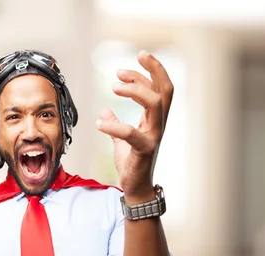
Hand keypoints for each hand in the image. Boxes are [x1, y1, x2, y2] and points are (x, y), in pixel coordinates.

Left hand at [96, 50, 173, 202]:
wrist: (135, 189)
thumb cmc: (132, 164)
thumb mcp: (120, 141)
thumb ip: (115, 124)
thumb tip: (105, 111)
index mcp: (154, 120)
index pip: (162, 88)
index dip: (154, 70)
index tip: (139, 56)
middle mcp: (158, 125)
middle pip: (165, 91)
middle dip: (154, 70)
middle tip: (134, 59)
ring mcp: (154, 137)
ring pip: (155, 104)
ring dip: (136, 90)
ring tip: (114, 86)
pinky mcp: (144, 150)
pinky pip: (131, 133)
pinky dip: (114, 125)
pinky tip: (99, 123)